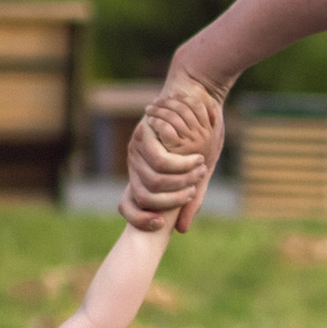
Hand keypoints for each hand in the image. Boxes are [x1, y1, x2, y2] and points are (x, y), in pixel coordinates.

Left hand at [121, 73, 226, 231]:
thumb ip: (191, 198)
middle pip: (142, 198)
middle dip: (171, 200)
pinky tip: (194, 163)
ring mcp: (138, 149)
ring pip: (153, 182)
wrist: (196, 97)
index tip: (160, 225)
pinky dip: (179, 167)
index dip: (139, 220)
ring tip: (197, 173)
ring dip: (179, 182)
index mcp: (143, 177)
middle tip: (191, 190)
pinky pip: (160, 162)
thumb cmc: (200, 136)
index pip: (126, 208)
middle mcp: (136, 164)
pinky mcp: (146, 135)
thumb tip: (180, 230)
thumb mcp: (197, 173)